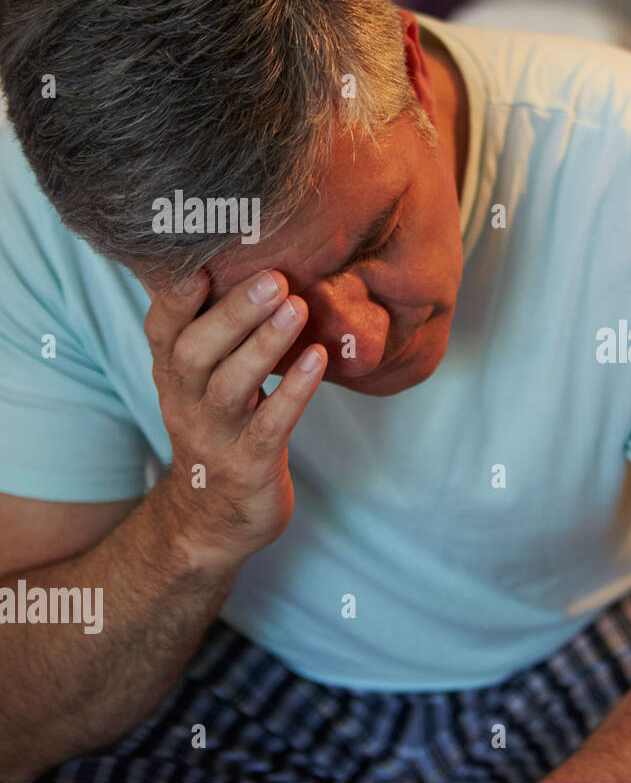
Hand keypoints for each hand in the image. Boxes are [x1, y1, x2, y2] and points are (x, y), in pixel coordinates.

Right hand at [143, 268, 325, 573]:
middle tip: (273, 277)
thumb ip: (218, 337)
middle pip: (195, 352)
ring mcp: (215, 438)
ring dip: (264, 344)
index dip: (175, 298)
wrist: (214, 521)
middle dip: (232, 312)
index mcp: (173, 378)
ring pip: (230, 386)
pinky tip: (318, 359)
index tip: (199, 262)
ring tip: (296, 307)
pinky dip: (295, 391)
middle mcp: (185, 404)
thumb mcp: (206, 386)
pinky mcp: (249, 466)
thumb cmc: (221, 432)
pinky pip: (271, 425)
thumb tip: (251, 268)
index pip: (161, 331)